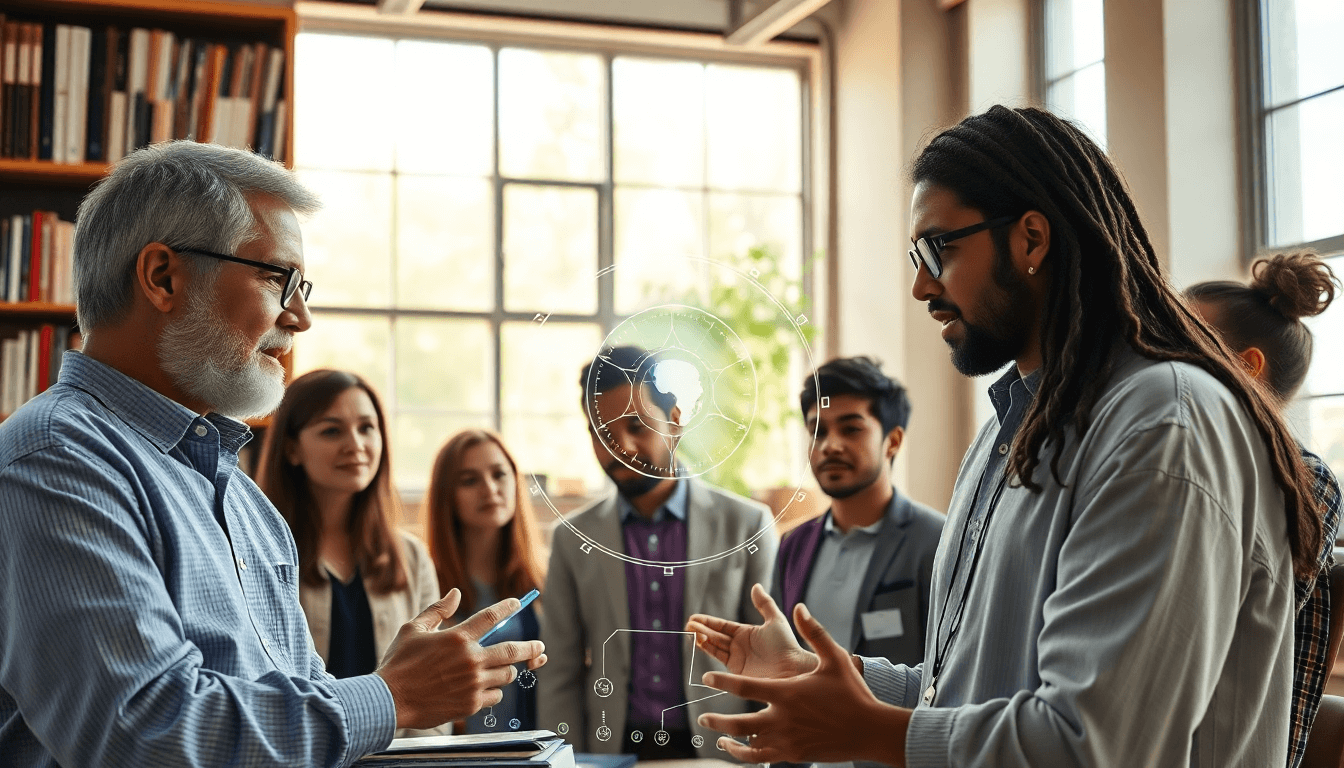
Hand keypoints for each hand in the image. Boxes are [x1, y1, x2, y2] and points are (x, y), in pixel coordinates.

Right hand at [375, 590, 547, 729]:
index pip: (491, 617)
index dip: (507, 607)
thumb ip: (437, 610)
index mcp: (457, 638)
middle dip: (531, 648)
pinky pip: (495, 696)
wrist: (389, 701)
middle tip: (539, 647)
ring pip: (506, 675)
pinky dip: (493, 691)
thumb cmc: (398, 663)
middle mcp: (470, 659)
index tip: (518, 602)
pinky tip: (482, 688)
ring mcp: (473, 684)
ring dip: (506, 671)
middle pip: (513, 651)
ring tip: (499, 669)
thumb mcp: (413, 629)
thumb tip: (456, 593)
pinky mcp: (471, 704)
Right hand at [685, 583, 817, 679]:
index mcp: (746, 633)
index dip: (708, 622)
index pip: (722, 626)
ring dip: (702, 639)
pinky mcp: (736, 674)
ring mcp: (737, 660)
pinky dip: (708, 651)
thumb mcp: (775, 620)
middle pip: (715, 636)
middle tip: (688, 625)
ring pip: (715, 647)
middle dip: (701, 630)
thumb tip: (756, 585)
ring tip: (691, 632)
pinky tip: (700, 644)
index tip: (694, 618)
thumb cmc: (787, 645)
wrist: (793, 669)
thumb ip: (764, 604)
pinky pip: (719, 660)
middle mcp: (739, 646)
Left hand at [696, 602, 908, 765]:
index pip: (744, 687)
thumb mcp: (834, 658)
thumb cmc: (853, 693)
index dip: (722, 682)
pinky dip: (747, 755)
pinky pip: (763, 758)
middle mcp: (783, 718)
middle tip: (702, 717)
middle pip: (738, 722)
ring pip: (748, 745)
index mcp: (787, 692)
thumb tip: (799, 606)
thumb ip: (813, 632)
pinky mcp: (794, 754)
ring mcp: (787, 740)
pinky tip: (741, 750)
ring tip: (717, 737)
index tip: (706, 678)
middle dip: (716, 720)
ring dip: (729, 740)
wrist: (871, 730)